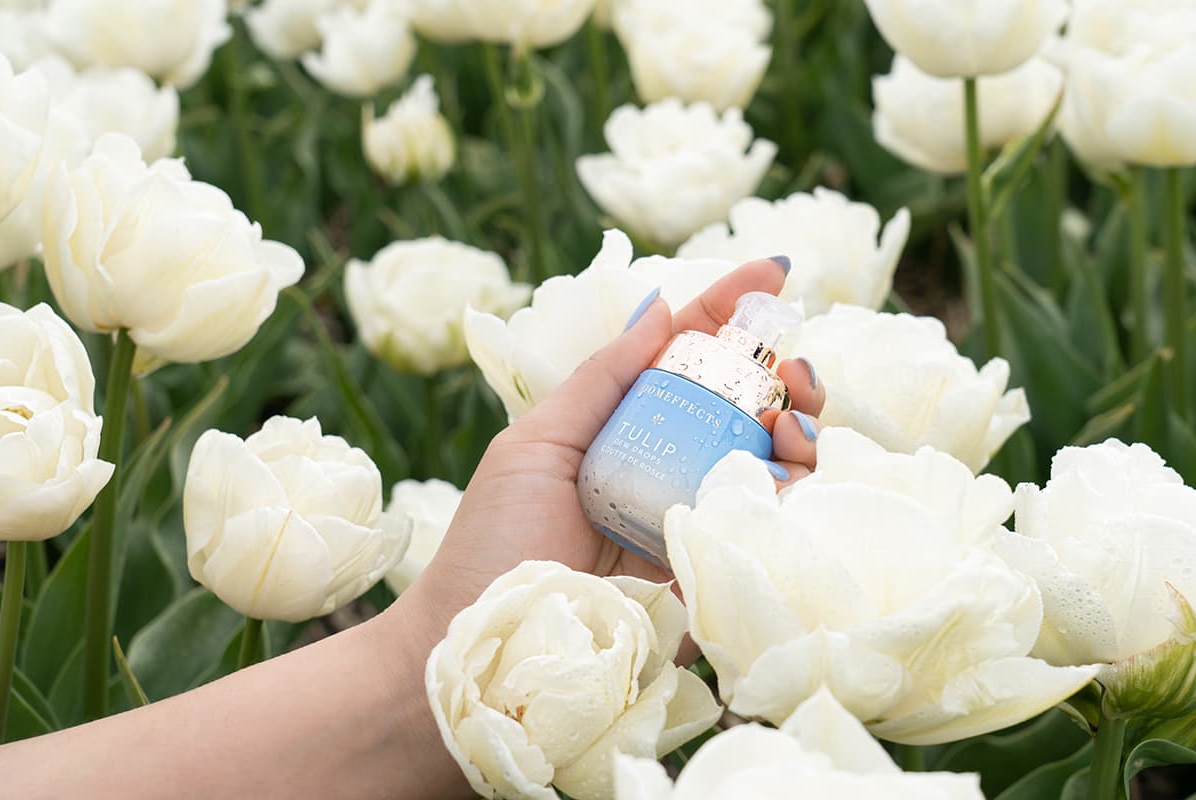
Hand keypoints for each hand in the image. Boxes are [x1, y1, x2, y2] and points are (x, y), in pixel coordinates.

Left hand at [414, 257, 826, 620]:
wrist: (485, 641)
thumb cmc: (495, 538)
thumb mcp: (536, 443)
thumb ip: (600, 379)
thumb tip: (658, 305)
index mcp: (624, 424)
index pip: (687, 354)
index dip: (732, 309)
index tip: (774, 272)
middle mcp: (665, 463)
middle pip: (746, 405)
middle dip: (786, 378)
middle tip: (794, 377)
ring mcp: (688, 515)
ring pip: (770, 461)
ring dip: (800, 432)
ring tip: (792, 429)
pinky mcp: (704, 569)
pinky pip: (763, 527)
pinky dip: (790, 497)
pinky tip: (786, 482)